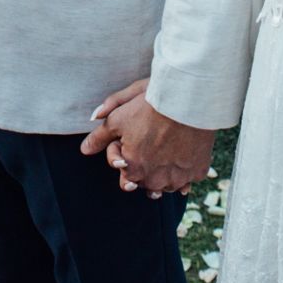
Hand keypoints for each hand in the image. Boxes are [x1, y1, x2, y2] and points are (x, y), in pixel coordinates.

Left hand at [81, 79, 213, 197]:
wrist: (188, 98)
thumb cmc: (151, 105)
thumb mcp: (118, 116)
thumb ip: (100, 136)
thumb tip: (85, 149)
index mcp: (133, 169)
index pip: (125, 178)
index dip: (126, 160)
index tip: (132, 144)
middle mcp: (155, 180)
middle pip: (146, 184)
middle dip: (145, 171)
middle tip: (150, 149)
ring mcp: (178, 178)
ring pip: (168, 185)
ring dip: (165, 175)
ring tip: (166, 153)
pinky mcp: (197, 172)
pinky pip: (189, 180)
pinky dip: (185, 173)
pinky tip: (183, 159)